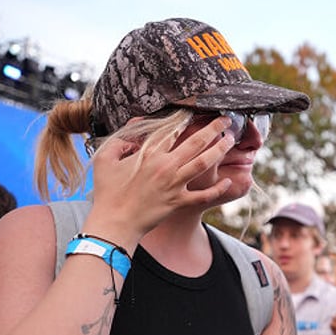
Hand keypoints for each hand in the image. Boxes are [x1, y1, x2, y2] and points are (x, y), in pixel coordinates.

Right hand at [86, 116, 235, 244]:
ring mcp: (174, 185)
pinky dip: (218, 188)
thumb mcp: (105, 159)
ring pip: (203, 163)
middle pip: (195, 143)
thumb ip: (120, 140)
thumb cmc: (107, 191)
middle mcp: (165, 167)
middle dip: (212, 128)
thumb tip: (134, 130)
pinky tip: (228, 180)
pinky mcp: (179, 203)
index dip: (187, 120)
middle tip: (225, 119)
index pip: (173, 131)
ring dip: (219, 150)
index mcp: (148, 154)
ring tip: (230, 140)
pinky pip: (204, 195)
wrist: (115, 222)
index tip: (197, 113)